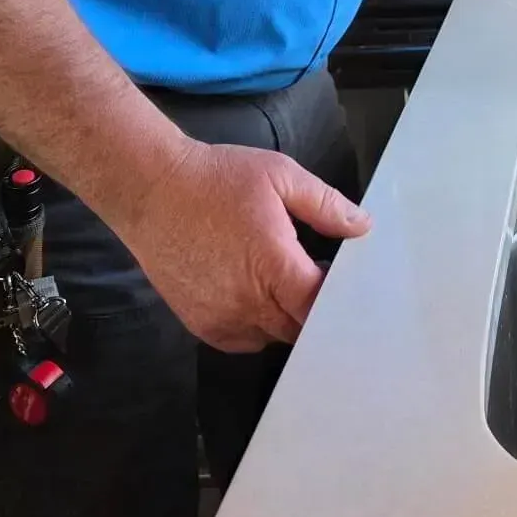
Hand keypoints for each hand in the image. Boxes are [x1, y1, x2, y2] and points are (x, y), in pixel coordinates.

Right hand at [118, 142, 370, 352]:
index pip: (319, 307)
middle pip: (299, 329)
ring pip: (272, 337)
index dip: (336, 299)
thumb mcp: (281, 176)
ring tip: (284, 283)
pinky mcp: (199, 324)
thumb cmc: (218, 179)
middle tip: (316, 278)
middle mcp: (249, 303)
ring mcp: (221, 318)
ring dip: (285, 318)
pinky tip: (256, 293)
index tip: (344, 282)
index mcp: (274, 267)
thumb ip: (326, 205)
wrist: (153, 190)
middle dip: (313, 309)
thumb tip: (363, 226)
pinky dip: (256, 326)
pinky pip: (243, 340)